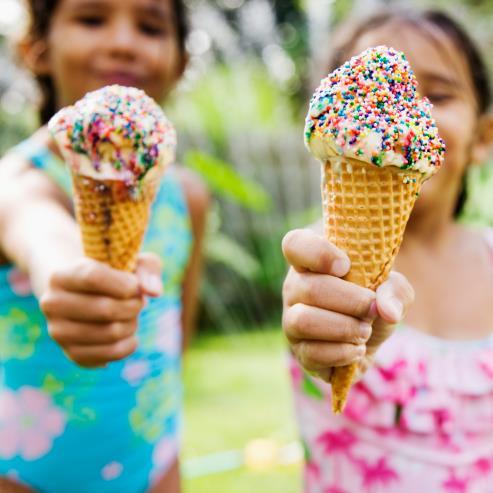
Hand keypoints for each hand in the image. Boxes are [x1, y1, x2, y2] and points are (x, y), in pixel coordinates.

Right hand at [40, 253, 161, 367]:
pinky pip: (111, 354)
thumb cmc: (112, 274)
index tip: (135, 285)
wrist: (84, 294)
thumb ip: (148, 269)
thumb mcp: (131, 261)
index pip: (93, 277)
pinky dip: (129, 344)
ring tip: (131, 315)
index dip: (124, 283)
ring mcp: (59, 332)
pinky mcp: (72, 353)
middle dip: (133, 305)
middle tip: (138, 301)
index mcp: (61, 275)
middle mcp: (52, 304)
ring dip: (132, 324)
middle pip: (106, 308)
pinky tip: (129, 333)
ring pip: (111, 333)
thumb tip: (154, 292)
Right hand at [282, 229, 413, 381]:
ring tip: (364, 330)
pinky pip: (311, 353)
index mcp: (310, 261)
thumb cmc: (373, 300)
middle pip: (309, 288)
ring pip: (303, 321)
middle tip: (372, 308)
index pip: (295, 244)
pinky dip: (342, 353)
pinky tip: (356, 349)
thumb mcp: (392, 287)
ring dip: (343, 328)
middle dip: (350, 301)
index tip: (346, 265)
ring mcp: (292, 321)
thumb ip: (394, 290)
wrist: (370, 336)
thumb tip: (386, 311)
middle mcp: (294, 288)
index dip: (318, 253)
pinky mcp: (300, 352)